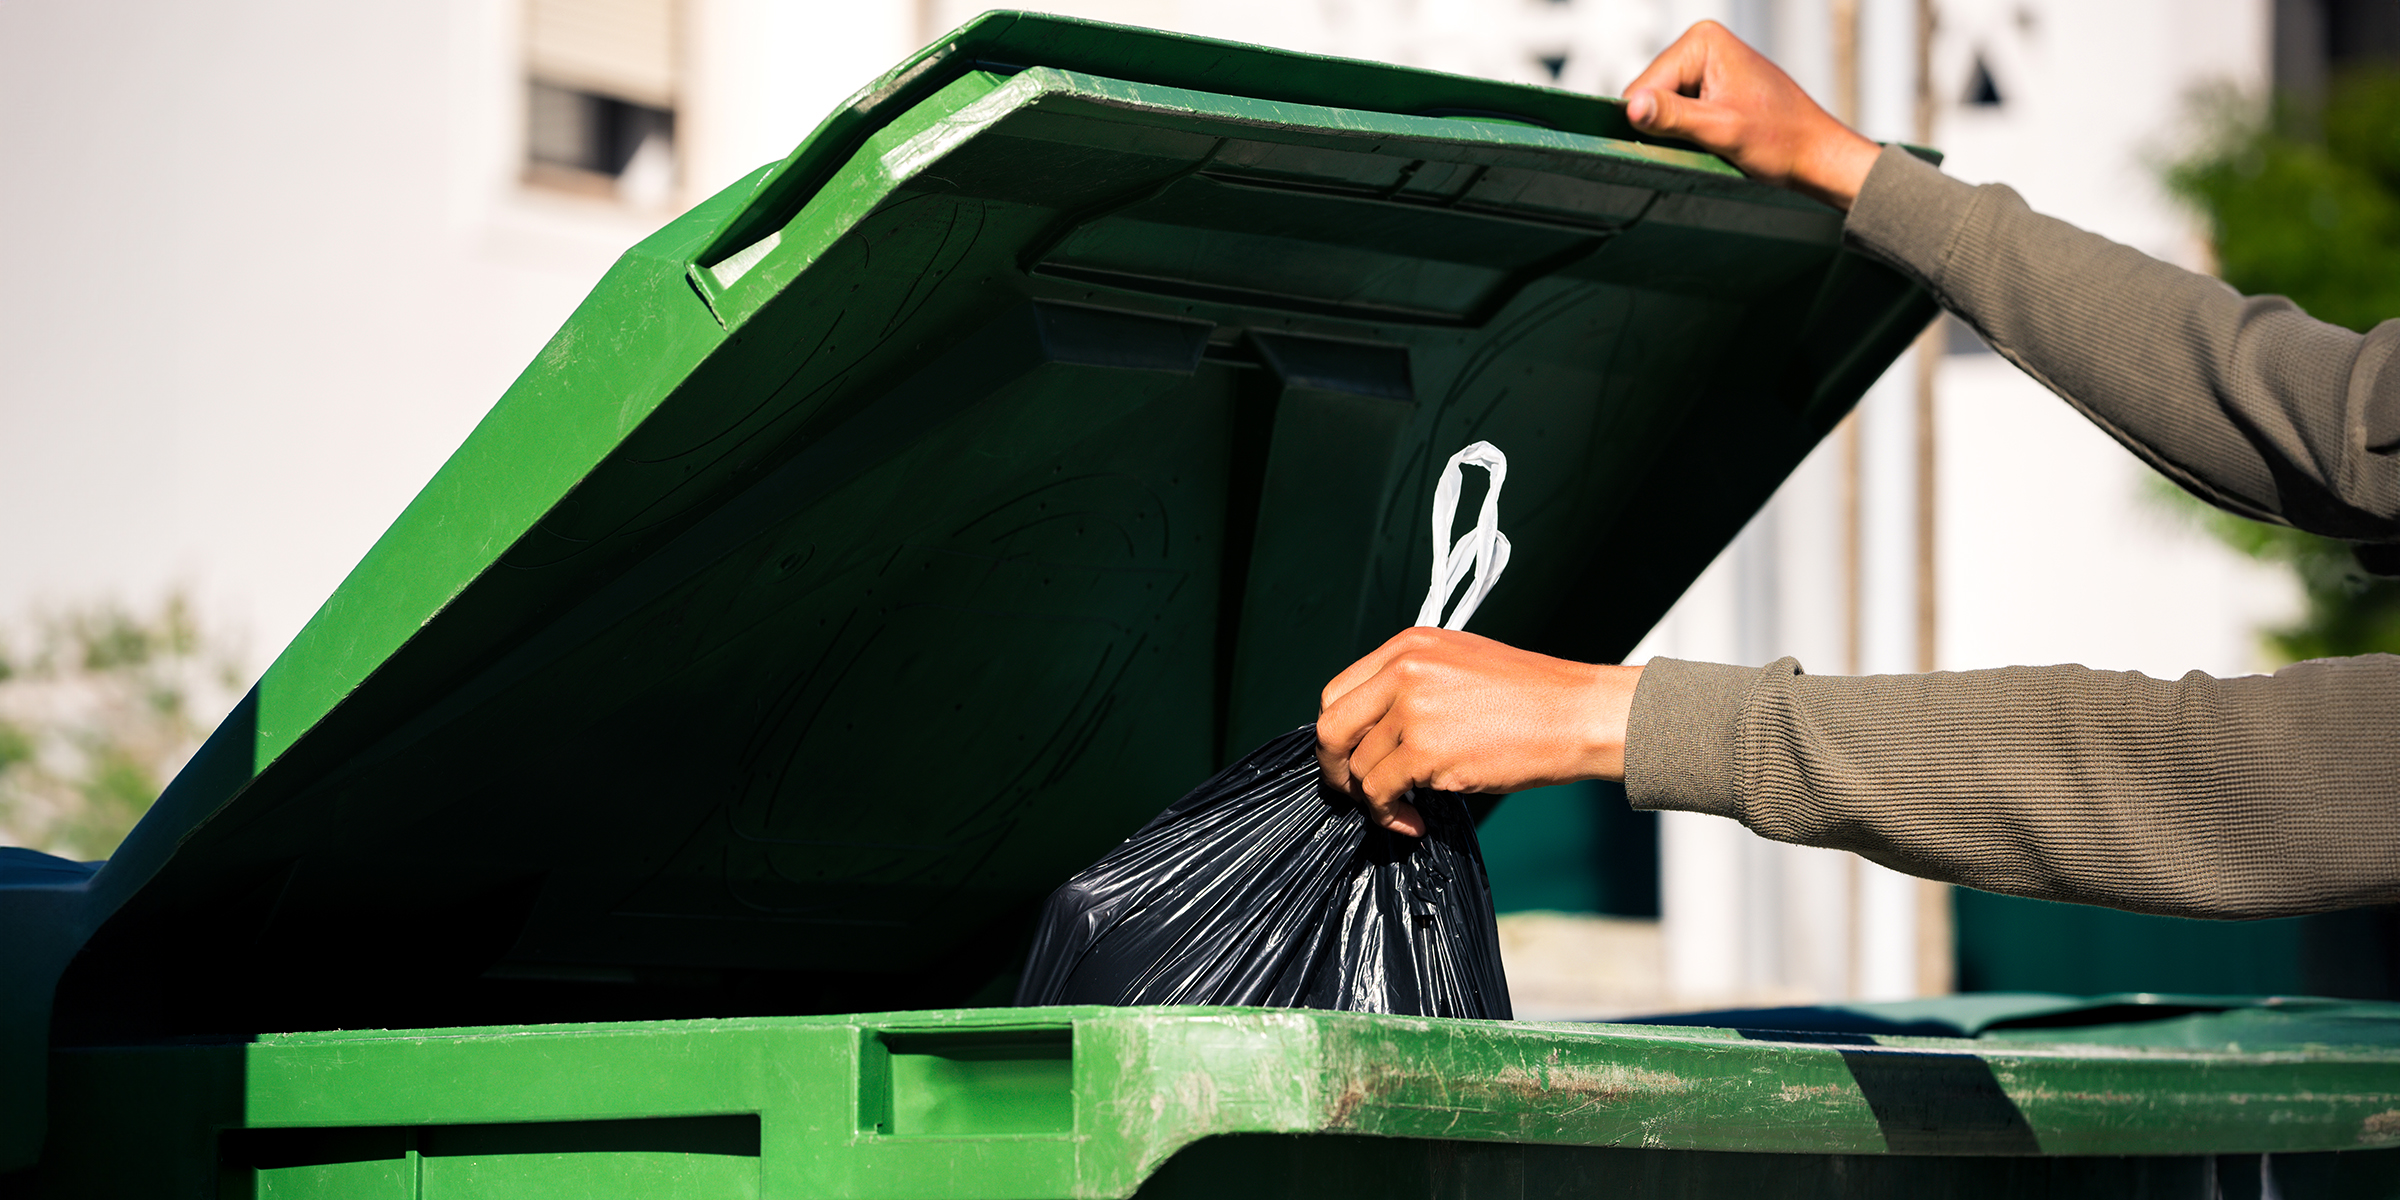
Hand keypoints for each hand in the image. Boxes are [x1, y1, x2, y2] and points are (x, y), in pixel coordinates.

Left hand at [1315, 627, 1641, 836]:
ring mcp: (1412, 709)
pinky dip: (1390, 816)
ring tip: (1405, 810)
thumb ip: (1411, 685)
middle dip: (1336, 769)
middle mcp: (1403, 671)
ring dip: (1375, 800)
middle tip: (1356, 793)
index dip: (1340, 733)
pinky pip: (1380, 793)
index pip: (1338, 691)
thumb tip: (1374, 730)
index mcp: (1407, 647)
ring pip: (1359, 768)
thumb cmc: (1531, 697)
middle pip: (1332, 728)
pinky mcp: (1426, 751)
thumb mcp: (1460, 665)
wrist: (1577, 714)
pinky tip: (1415, 822)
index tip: (1353, 757)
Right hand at [1622, 21, 1881, 210]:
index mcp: (1702, 42)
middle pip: (1651, 94)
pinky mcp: (1711, 84)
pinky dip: (1687, 131)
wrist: (1816, 153)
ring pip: (1661, 106)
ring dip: (1677, 131)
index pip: (1645, 86)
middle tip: (1702, 144)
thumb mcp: (1721, 130)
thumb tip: (1630, 108)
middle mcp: (1701, 44)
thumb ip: (1673, 117)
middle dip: (1666, 126)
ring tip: (1710, 142)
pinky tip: (1711, 139)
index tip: (1679, 144)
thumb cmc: (1781, 140)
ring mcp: (1706, 63)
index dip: (1651, 122)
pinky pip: (1678, 110)